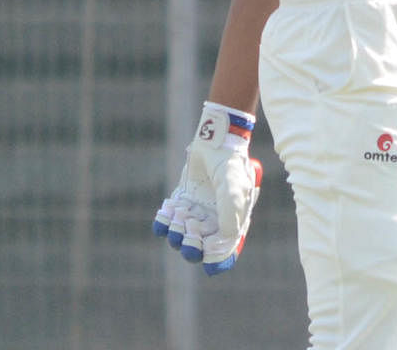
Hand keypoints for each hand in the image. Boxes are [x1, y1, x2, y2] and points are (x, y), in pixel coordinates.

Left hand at [153, 101, 261, 274]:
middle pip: (198, 249)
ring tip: (179, 212)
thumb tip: (217, 246)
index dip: (213, 257)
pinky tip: (167, 210)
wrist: (213, 140)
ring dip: (176, 231)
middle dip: (191, 245)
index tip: (206, 246)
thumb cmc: (229, 164)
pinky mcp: (181, 203)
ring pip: (180, 238)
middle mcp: (214, 222)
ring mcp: (196, 213)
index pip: (222, 253)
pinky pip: (165, 224)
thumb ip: (229, 218)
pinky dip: (163, 223)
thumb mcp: (233, 190)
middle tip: (189, 227)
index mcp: (232, 222)